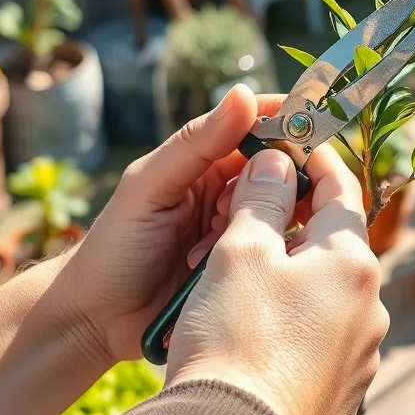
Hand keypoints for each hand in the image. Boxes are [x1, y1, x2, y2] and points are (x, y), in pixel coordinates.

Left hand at [65, 84, 295, 362]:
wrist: (97, 321)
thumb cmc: (114, 245)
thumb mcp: (148, 187)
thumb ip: (196, 143)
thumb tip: (244, 93)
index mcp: (206, 161)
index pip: (259, 128)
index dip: (289, 123)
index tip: (317, 124)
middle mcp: (231, 193)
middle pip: (282, 172)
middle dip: (284, 182)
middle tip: (268, 200)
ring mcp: (241, 232)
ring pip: (283, 214)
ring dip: (268, 224)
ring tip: (226, 239)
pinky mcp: (249, 271)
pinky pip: (278, 254)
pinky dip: (270, 257)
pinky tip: (250, 267)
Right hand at [166, 145, 389, 414]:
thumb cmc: (236, 339)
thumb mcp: (242, 251)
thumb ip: (263, 198)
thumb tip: (277, 163)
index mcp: (355, 264)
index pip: (342, 192)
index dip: (316, 160)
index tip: (296, 142)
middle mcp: (371, 308)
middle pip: (334, 245)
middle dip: (294, 224)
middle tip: (251, 215)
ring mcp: (361, 356)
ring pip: (325, 294)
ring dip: (291, 277)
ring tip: (241, 281)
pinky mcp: (342, 394)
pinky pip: (319, 339)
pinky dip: (292, 323)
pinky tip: (255, 333)